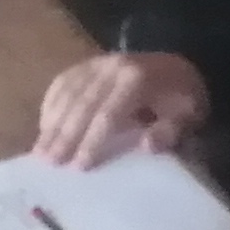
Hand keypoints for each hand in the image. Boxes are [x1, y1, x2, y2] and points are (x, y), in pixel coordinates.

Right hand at [34, 51, 208, 168]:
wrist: (178, 67)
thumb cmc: (181, 99)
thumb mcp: (190, 116)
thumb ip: (171, 131)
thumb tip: (146, 146)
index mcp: (137, 79)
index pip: (108, 114)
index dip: (92, 141)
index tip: (79, 166)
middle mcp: (112, 66)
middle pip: (82, 104)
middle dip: (64, 135)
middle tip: (49, 162)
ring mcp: (97, 62)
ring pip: (67, 93)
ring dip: (52, 123)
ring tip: (39, 151)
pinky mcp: (87, 64)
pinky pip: (63, 83)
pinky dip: (50, 104)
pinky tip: (43, 126)